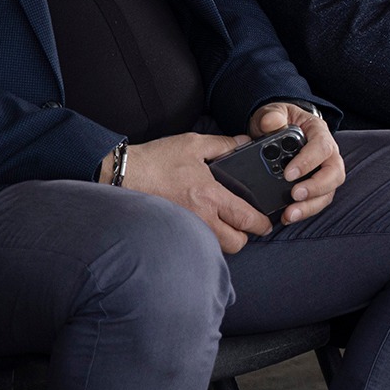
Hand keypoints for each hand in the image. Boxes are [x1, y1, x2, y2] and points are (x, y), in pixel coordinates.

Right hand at [109, 131, 272, 253]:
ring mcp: (186, 228)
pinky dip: (204, 239)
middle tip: (244, 225)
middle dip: (245, 236)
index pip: (245, 219)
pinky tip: (203, 226)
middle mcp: (200, 217)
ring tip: (223, 224)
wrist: (123, 175)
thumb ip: (223, 144)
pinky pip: (196, 244)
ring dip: (224, 239)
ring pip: (216, 247)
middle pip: (235, 243)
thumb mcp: (194, 144)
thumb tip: (244, 142)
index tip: (266, 224)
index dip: (261, 224)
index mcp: (210, 196)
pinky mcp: (173, 232)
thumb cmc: (156, 160)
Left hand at [249, 102, 344, 224]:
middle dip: (316, 187)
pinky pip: (317, 201)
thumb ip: (272, 117)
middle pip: (334, 173)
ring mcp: (324, 171)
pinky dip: (304, 211)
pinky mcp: (316, 186)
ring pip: (329, 191)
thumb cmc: (279, 120)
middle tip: (295, 195)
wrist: (278, 129)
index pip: (322, 147)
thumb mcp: (273, 112)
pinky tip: (287, 216)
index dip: (308, 162)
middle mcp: (327, 153)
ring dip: (311, 205)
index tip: (288, 174)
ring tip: (290, 214)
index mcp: (318, 131)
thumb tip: (271, 125)